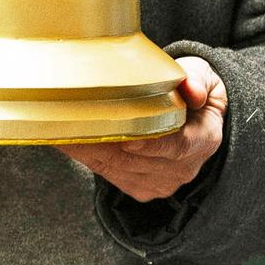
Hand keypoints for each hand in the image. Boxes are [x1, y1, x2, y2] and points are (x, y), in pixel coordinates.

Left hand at [58, 57, 225, 201]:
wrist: (195, 118)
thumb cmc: (192, 92)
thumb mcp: (202, 76)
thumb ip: (196, 79)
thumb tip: (192, 90)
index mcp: (204, 140)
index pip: (178, 146)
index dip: (151, 145)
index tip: (128, 139)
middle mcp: (183, 168)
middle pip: (137, 160)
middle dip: (103, 142)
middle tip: (71, 123)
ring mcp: (161, 182)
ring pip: (117, 168)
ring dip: (88, 149)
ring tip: (61, 128)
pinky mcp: (140, 188)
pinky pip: (108, 174)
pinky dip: (87, 156)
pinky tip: (67, 139)